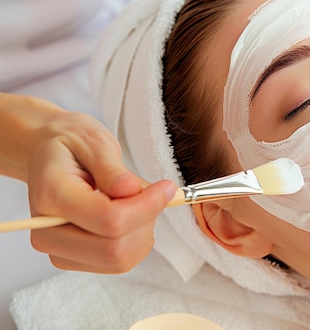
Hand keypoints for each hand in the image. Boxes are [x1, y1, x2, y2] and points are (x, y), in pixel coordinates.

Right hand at [25, 109, 176, 272]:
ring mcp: (58, 250)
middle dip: (145, 221)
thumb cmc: (72, 146)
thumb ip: (111, 168)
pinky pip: (118, 263)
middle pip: (115, 249)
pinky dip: (135, 240)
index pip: (109, 220)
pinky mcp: (73, 259)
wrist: (50, 156)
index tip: (166, 187)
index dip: (147, 206)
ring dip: (142, 232)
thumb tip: (129, 190)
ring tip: (135, 200)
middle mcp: (47, 232)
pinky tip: (130, 215)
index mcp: (51, 195)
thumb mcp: (94, 142)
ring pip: (119, 260)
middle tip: (152, 192)